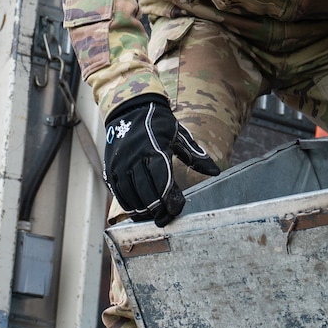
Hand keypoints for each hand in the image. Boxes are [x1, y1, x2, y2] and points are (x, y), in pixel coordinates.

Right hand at [103, 94, 219, 225]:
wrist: (130, 109)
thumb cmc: (159, 123)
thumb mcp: (179, 135)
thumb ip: (196, 155)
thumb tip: (215, 172)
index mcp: (155, 149)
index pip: (164, 181)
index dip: (171, 200)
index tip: (177, 209)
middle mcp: (135, 158)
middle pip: (147, 193)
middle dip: (158, 209)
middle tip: (166, 219)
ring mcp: (121, 164)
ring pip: (132, 196)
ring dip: (143, 210)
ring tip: (154, 217)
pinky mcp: (111, 168)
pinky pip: (119, 193)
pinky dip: (129, 204)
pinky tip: (139, 210)